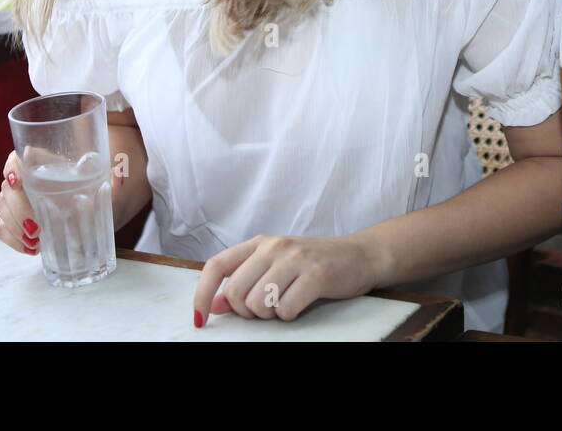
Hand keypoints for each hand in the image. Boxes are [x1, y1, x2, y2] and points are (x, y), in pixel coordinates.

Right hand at [0, 149, 124, 256]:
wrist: (86, 199)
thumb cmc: (89, 184)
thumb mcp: (102, 182)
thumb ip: (112, 178)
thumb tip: (119, 174)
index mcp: (41, 161)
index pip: (16, 159)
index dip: (11, 169)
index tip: (18, 182)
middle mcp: (24, 178)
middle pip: (7, 189)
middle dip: (17, 209)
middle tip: (36, 227)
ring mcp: (16, 199)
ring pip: (1, 208)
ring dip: (14, 226)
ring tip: (35, 240)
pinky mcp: (14, 218)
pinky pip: (2, 227)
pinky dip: (13, 239)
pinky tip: (31, 248)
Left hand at [192, 233, 389, 325]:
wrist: (361, 255)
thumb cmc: (314, 264)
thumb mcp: (276, 266)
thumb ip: (245, 281)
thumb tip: (214, 305)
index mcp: (259, 243)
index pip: (217, 266)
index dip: (202, 294)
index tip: (200, 319)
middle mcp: (274, 247)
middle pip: (236, 293)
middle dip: (247, 312)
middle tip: (266, 309)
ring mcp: (296, 259)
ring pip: (259, 304)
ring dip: (269, 315)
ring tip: (285, 304)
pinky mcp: (316, 275)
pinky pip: (286, 310)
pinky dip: (290, 316)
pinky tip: (301, 304)